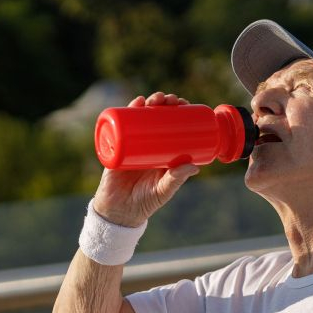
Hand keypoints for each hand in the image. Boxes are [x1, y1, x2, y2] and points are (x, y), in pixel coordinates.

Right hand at [92, 92, 200, 226]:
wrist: (119, 212)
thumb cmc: (145, 202)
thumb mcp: (164, 190)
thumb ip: (176, 179)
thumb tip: (195, 166)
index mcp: (162, 151)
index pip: (170, 125)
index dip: (176, 112)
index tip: (183, 104)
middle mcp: (147, 144)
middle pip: (155, 116)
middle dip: (163, 103)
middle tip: (170, 100)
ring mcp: (131, 144)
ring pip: (139, 118)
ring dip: (147, 103)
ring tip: (154, 100)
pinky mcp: (117, 147)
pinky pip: (120, 126)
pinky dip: (126, 112)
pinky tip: (136, 103)